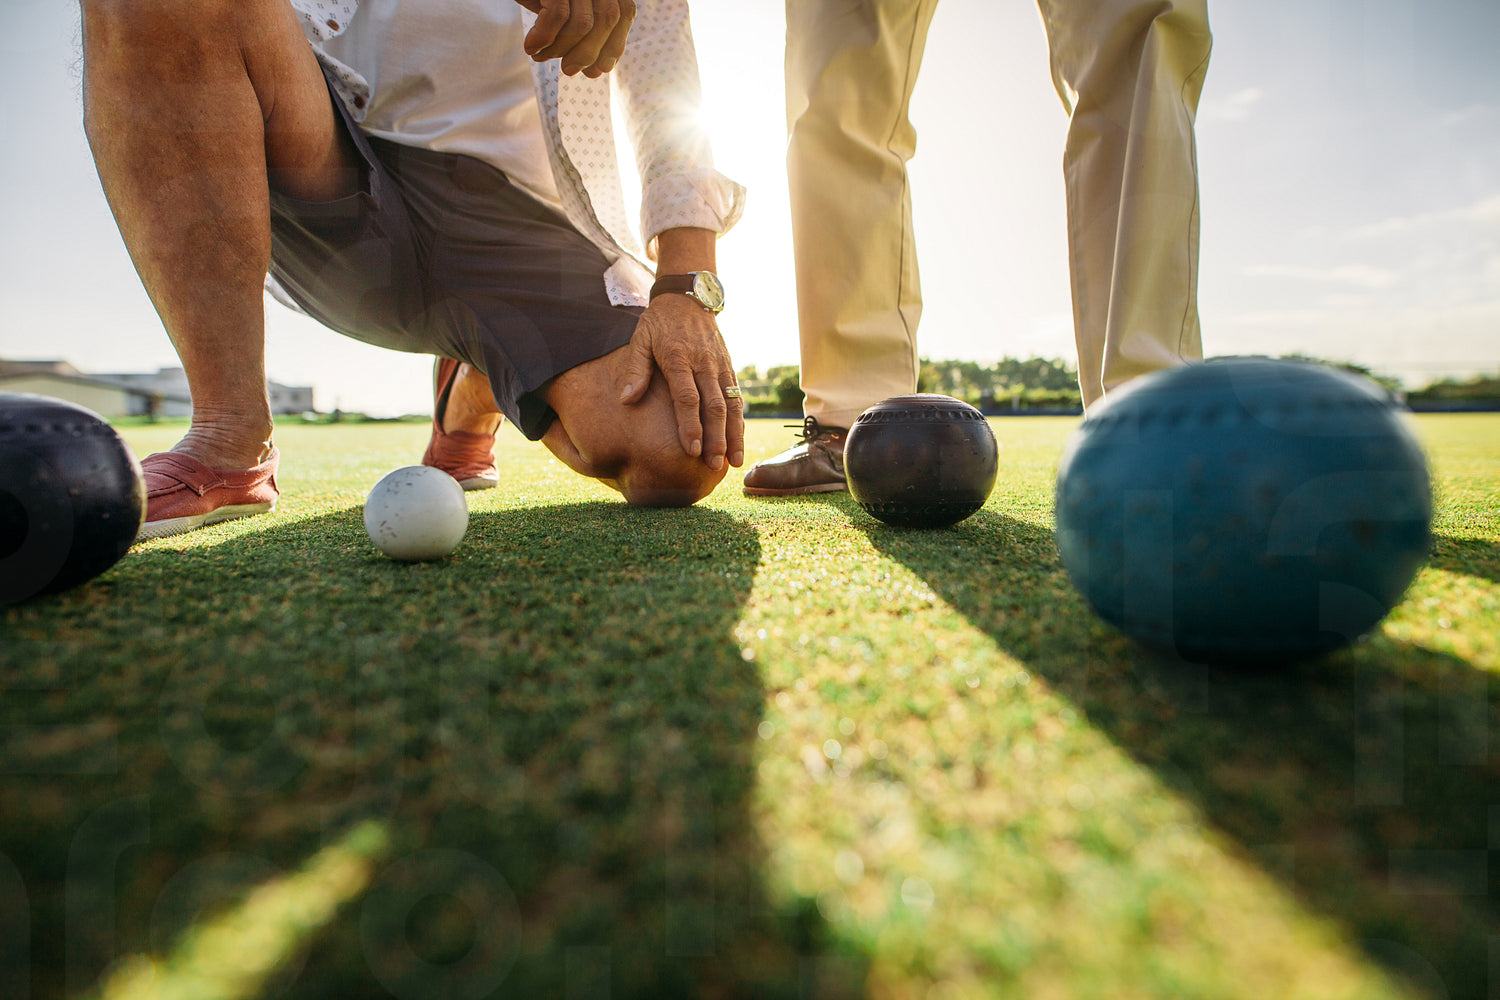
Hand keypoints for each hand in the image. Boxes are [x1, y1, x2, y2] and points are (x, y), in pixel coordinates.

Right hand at [513, 0, 635, 76]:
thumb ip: (586, 38)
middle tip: (568, 70)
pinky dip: (543, 38)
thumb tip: (595, 72)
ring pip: (583, 23)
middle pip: (607, 19)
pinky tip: (530, 47)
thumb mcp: (568, 16)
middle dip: (588, 52)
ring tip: (541, 57)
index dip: (614, 43)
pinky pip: (556, 15)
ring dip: (561, 49)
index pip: (624, 13)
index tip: (596, 69)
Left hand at [617, 295, 744, 471]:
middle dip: (716, 438)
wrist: (689, 297)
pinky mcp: (729, 367)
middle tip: (714, 465)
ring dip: (734, 435)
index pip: (687, 398)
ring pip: (731, 405)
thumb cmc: (659, 322)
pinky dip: (739, 421)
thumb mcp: (640, 338)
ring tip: (734, 462)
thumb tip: (626, 400)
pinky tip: (739, 441)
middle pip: (714, 406)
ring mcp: (720, 366)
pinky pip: (737, 397)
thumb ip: (636, 370)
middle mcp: (703, 363)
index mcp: (678, 358)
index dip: (690, 425)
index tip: (691, 450)